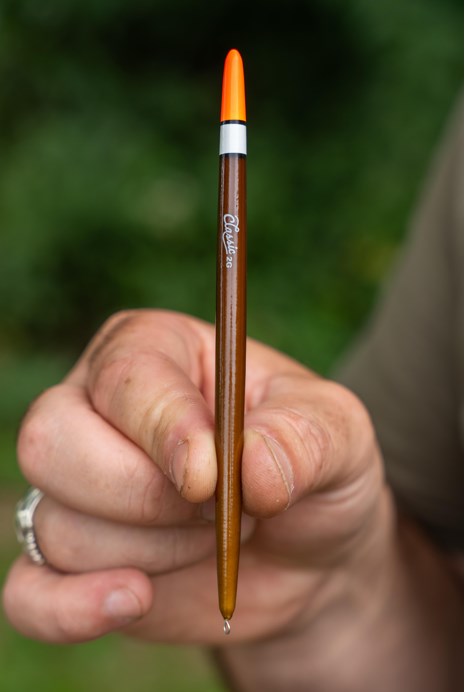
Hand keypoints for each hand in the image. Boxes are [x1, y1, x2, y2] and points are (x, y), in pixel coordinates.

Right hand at [3, 310, 391, 646]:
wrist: (309, 550)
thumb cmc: (313, 469)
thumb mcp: (339, 436)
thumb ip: (304, 438)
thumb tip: (250, 466)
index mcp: (155, 351)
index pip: (122, 377)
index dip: (161, 428)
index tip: (210, 478)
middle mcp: (99, 410)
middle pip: (53, 441)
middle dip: (143, 495)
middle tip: (220, 509)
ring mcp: (79, 488)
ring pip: (59, 524)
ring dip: (154, 550)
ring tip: (217, 537)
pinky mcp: (77, 562)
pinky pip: (29, 592)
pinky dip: (68, 609)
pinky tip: (135, 598)